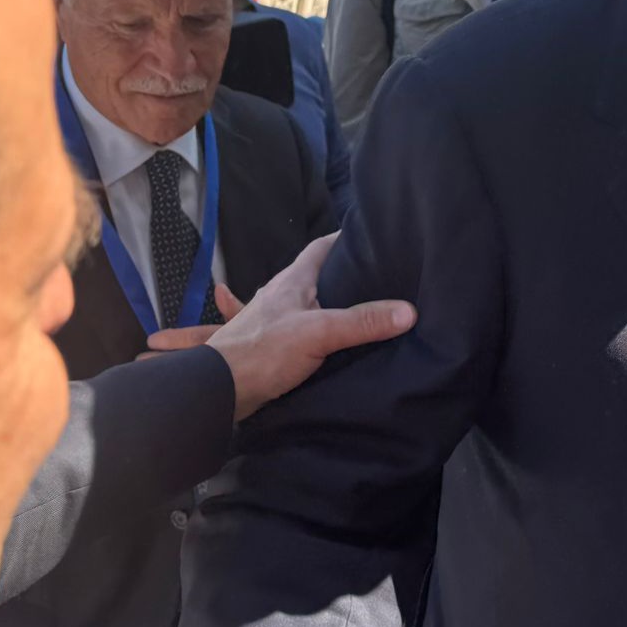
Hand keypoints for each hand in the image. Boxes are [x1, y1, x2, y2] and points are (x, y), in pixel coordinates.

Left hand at [142, 235, 415, 419]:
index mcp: (290, 282)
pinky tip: (310, 341)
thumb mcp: (319, 334)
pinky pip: (291, 330)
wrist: (218, 389)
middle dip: (332, 273)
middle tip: (363, 275)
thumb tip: (408, 311)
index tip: (363, 236)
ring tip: (344, 306)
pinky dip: (303, 330)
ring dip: (317, 302)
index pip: (318, 249)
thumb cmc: (261, 353)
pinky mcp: (264, 346)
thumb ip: (361, 322)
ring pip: (299, 304)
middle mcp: (277, 296)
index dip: (340, 239)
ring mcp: (268, 321)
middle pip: (309, 276)